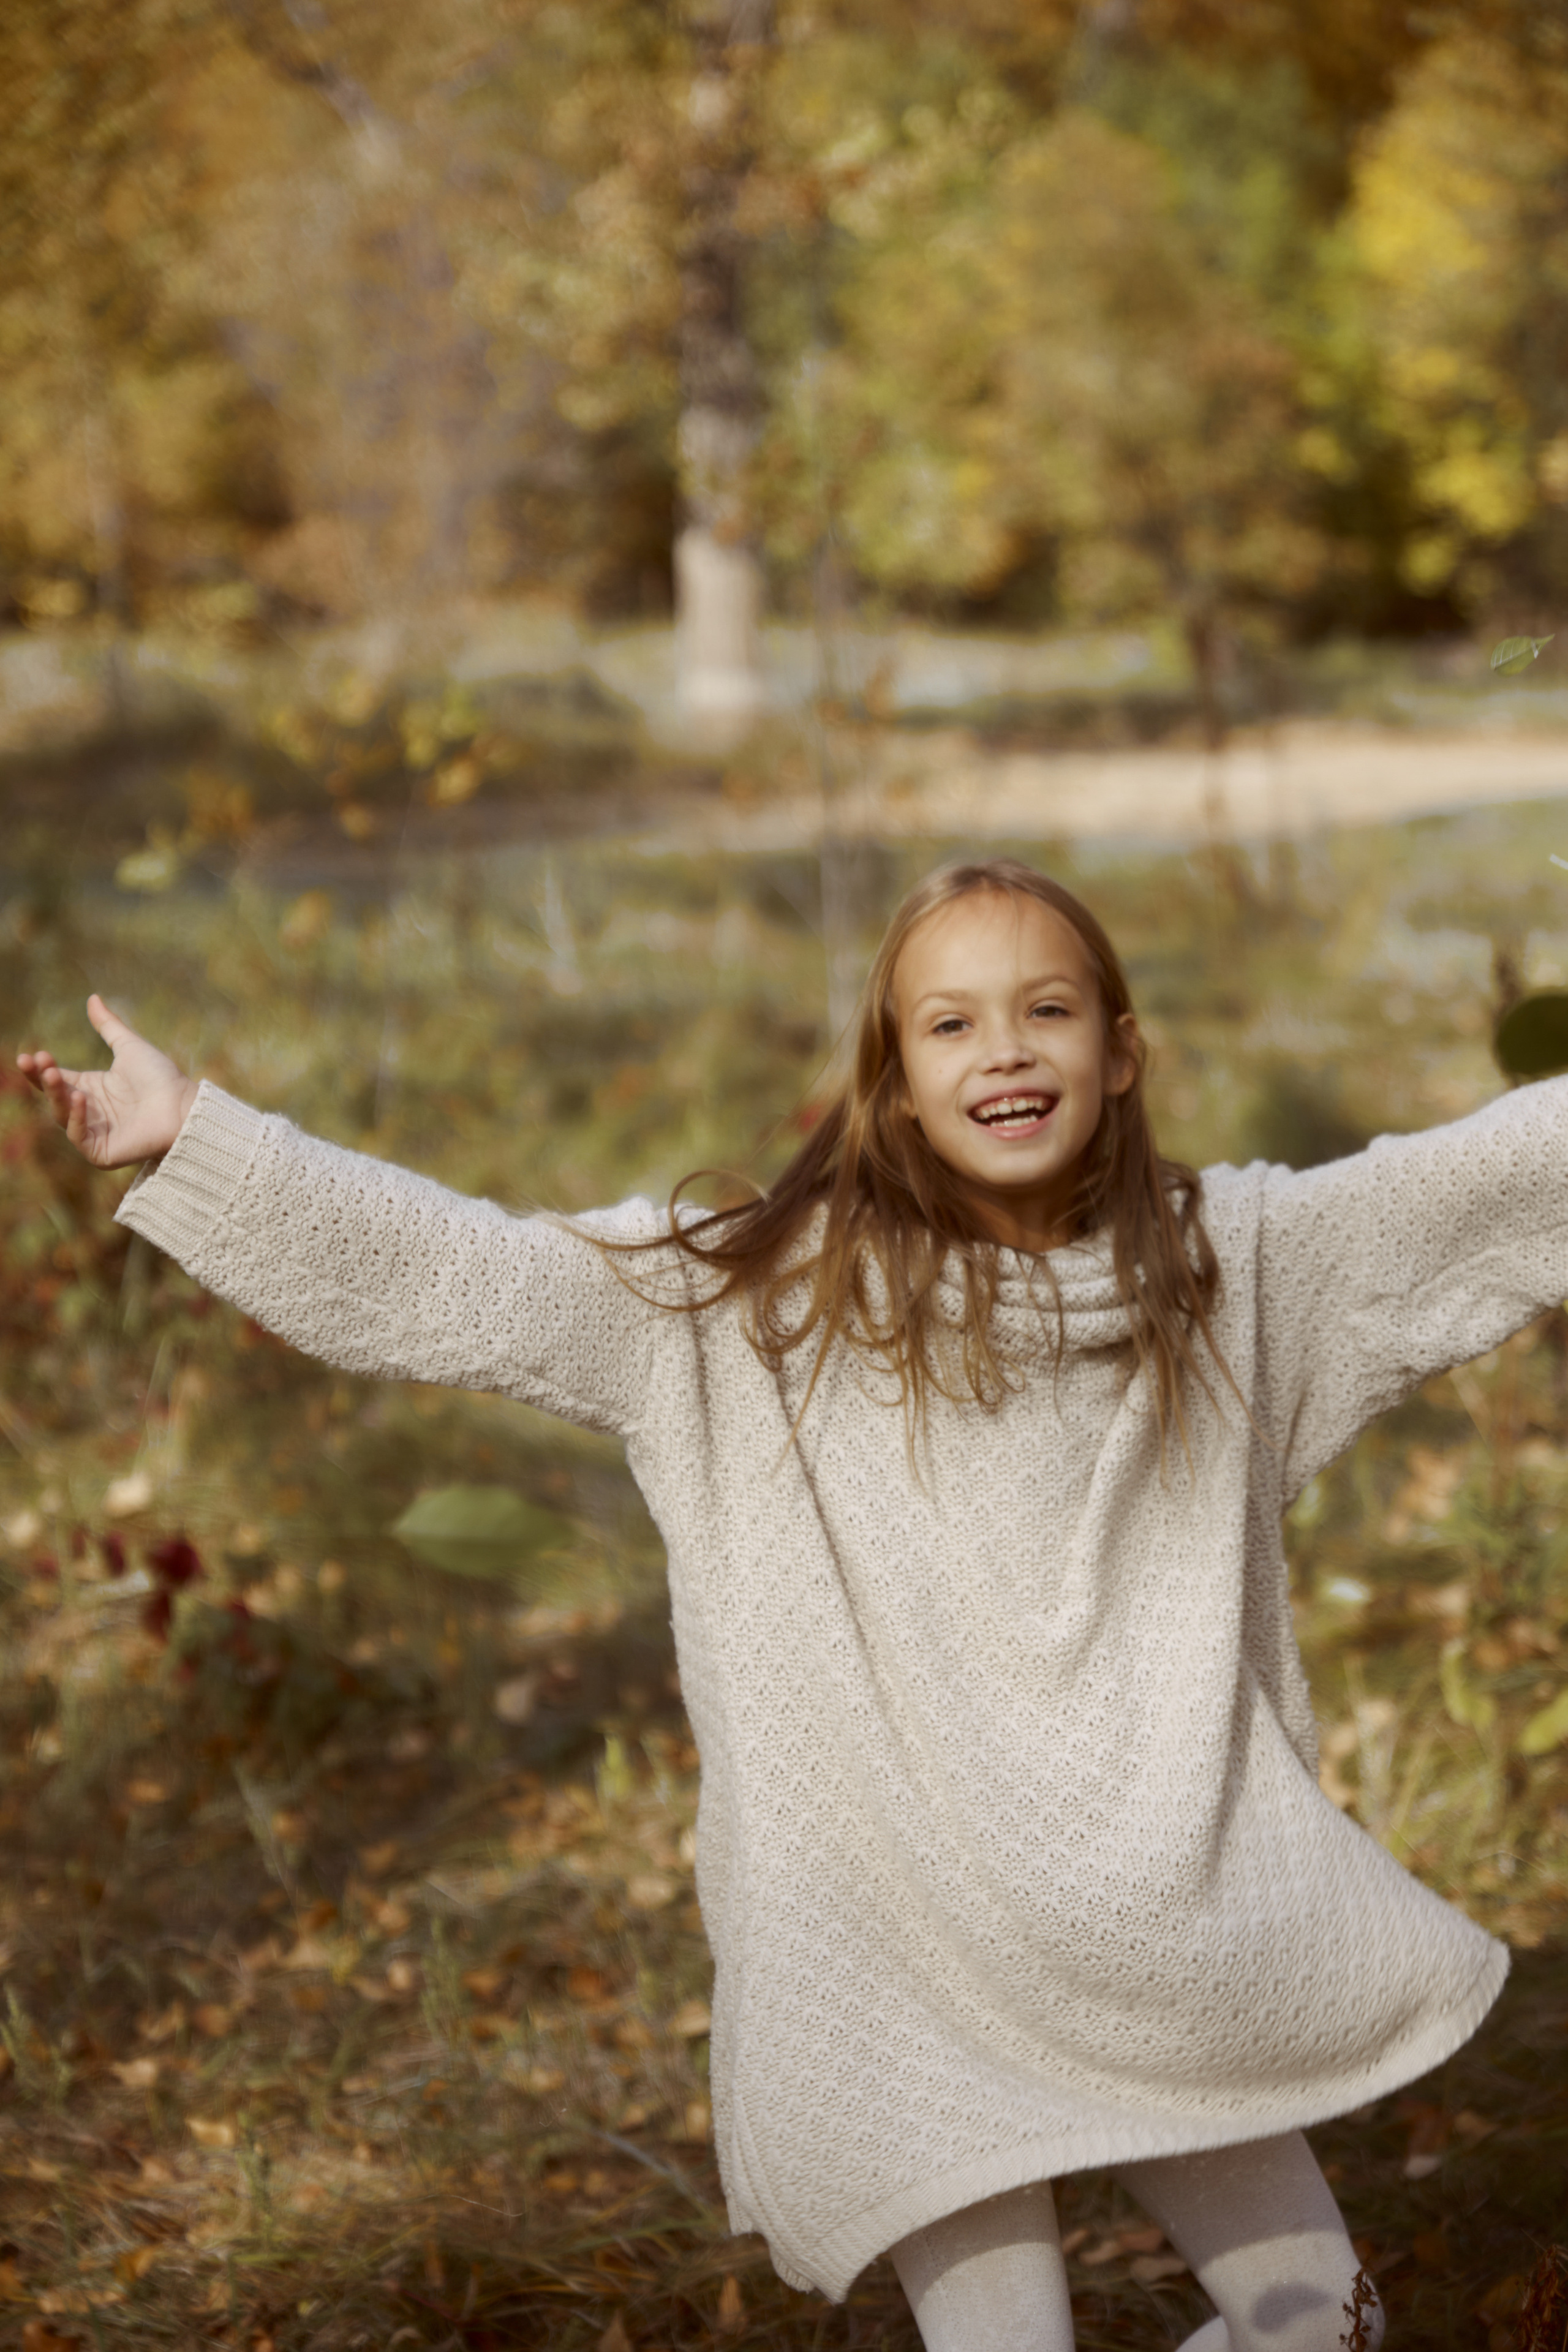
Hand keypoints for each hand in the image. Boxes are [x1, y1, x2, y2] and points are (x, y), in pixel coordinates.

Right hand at [16, 995, 198, 1169]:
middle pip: (55, 1096)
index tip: (28, 1056)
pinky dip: (76, 1119)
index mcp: (90, 1089)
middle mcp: (88, 1112)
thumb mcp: (129, 1047)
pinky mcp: (102, 1152)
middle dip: (44, 1079)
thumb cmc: (161, 1078)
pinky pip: (79, 1137)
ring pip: (62, 1115)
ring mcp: (94, 1133)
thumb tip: (93, 997)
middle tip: (38, 1061)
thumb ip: (108, 1026)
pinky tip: (79, 1099)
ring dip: (56, 1095)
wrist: (184, 1105)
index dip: (40, 1069)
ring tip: (55, 1074)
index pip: (55, 1079)